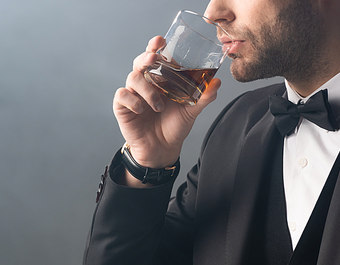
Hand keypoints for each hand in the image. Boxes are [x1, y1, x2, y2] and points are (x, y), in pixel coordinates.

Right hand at [113, 36, 220, 171]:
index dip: (155, 45)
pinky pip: (122, 95)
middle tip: (153, 59)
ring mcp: (133, 94)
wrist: (162, 149)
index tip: (161, 40)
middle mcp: (146, 83)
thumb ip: (203, 97)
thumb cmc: (174, 127)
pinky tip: (141, 109)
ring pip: (132, 78)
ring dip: (146, 90)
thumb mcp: (192, 111)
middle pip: (140, 61)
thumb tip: (217, 82)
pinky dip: (133, 100)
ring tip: (158, 106)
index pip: (155, 56)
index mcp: (160, 79)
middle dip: (145, 56)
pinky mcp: (123, 107)